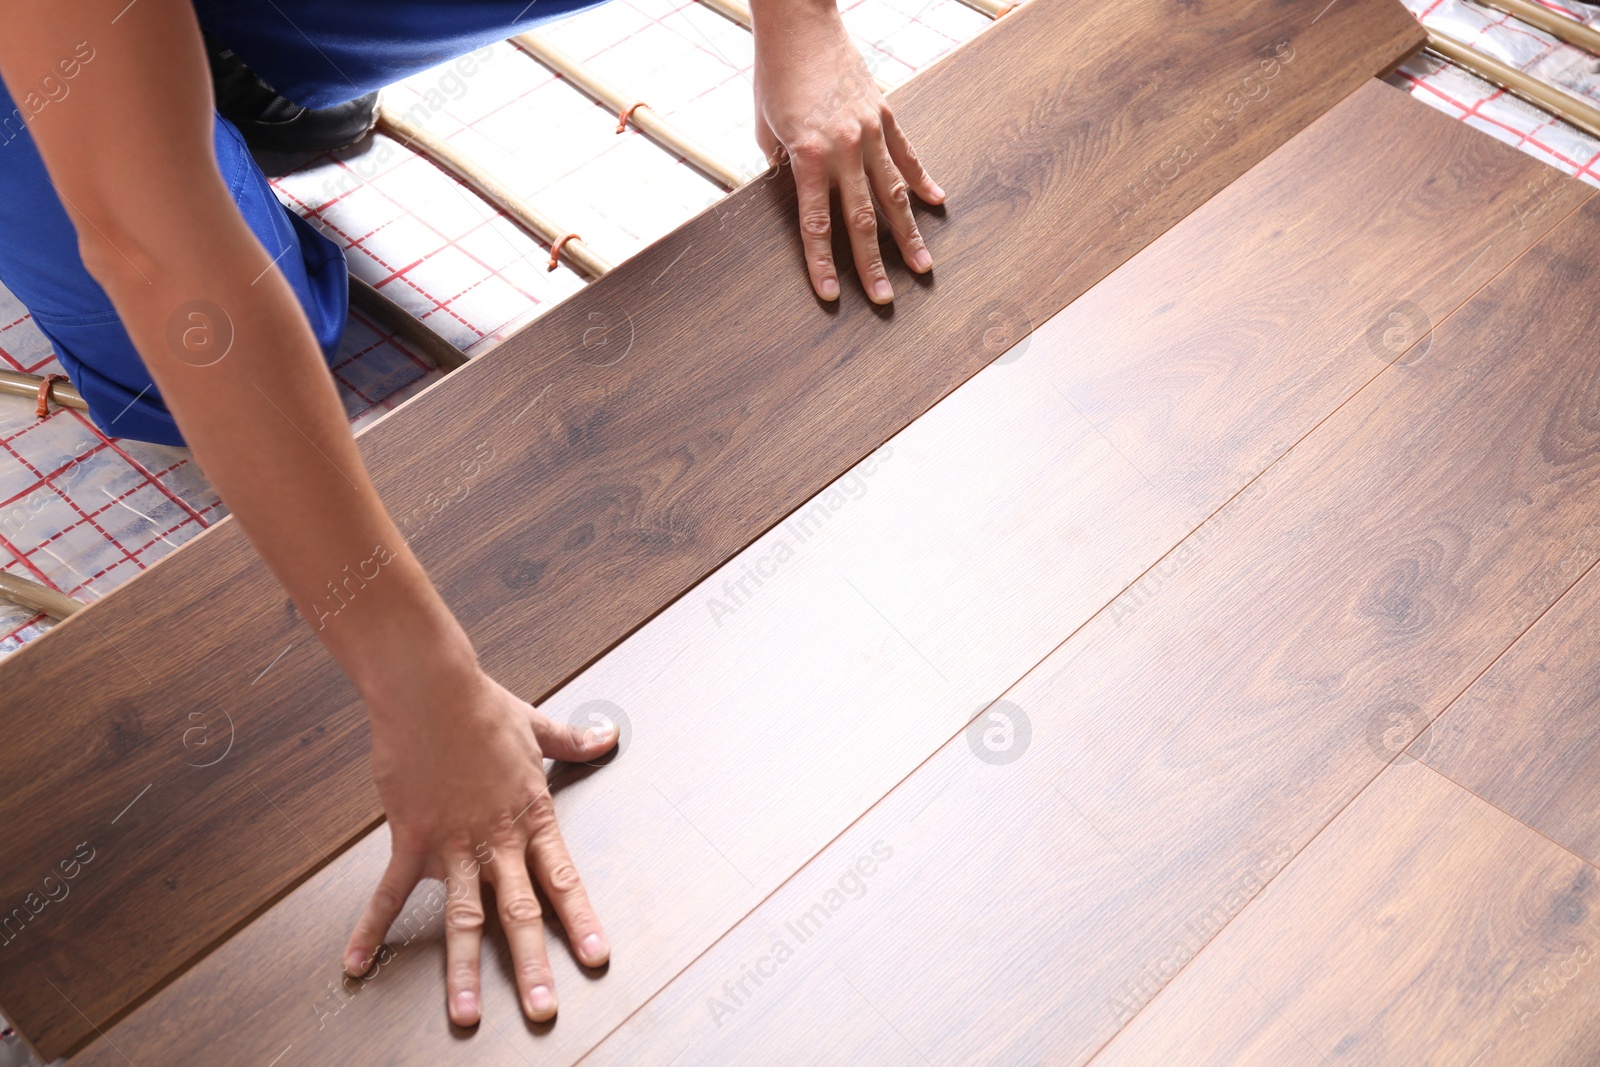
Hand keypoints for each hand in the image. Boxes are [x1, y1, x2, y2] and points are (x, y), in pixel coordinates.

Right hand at [342, 667, 619, 1024]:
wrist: (431, 689)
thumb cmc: (481, 706)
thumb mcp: (537, 725)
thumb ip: (573, 741)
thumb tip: (605, 737)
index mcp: (531, 817)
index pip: (564, 880)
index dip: (581, 921)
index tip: (595, 957)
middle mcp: (495, 840)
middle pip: (519, 913)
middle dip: (532, 965)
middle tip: (541, 1009)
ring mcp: (453, 843)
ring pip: (462, 917)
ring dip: (462, 968)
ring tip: (463, 1012)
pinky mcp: (411, 837)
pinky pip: (390, 892)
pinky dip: (372, 929)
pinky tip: (358, 963)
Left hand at [751, 0, 945, 303]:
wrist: (801, 23)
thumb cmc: (775, 74)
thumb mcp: (765, 128)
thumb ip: (782, 166)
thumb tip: (796, 192)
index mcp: (808, 156)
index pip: (817, 225)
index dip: (822, 264)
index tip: (832, 295)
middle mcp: (844, 149)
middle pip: (862, 220)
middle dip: (873, 265)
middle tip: (885, 300)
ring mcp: (869, 132)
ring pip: (894, 195)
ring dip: (909, 236)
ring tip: (924, 268)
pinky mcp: (885, 114)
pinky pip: (907, 155)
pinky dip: (923, 180)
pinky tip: (937, 203)